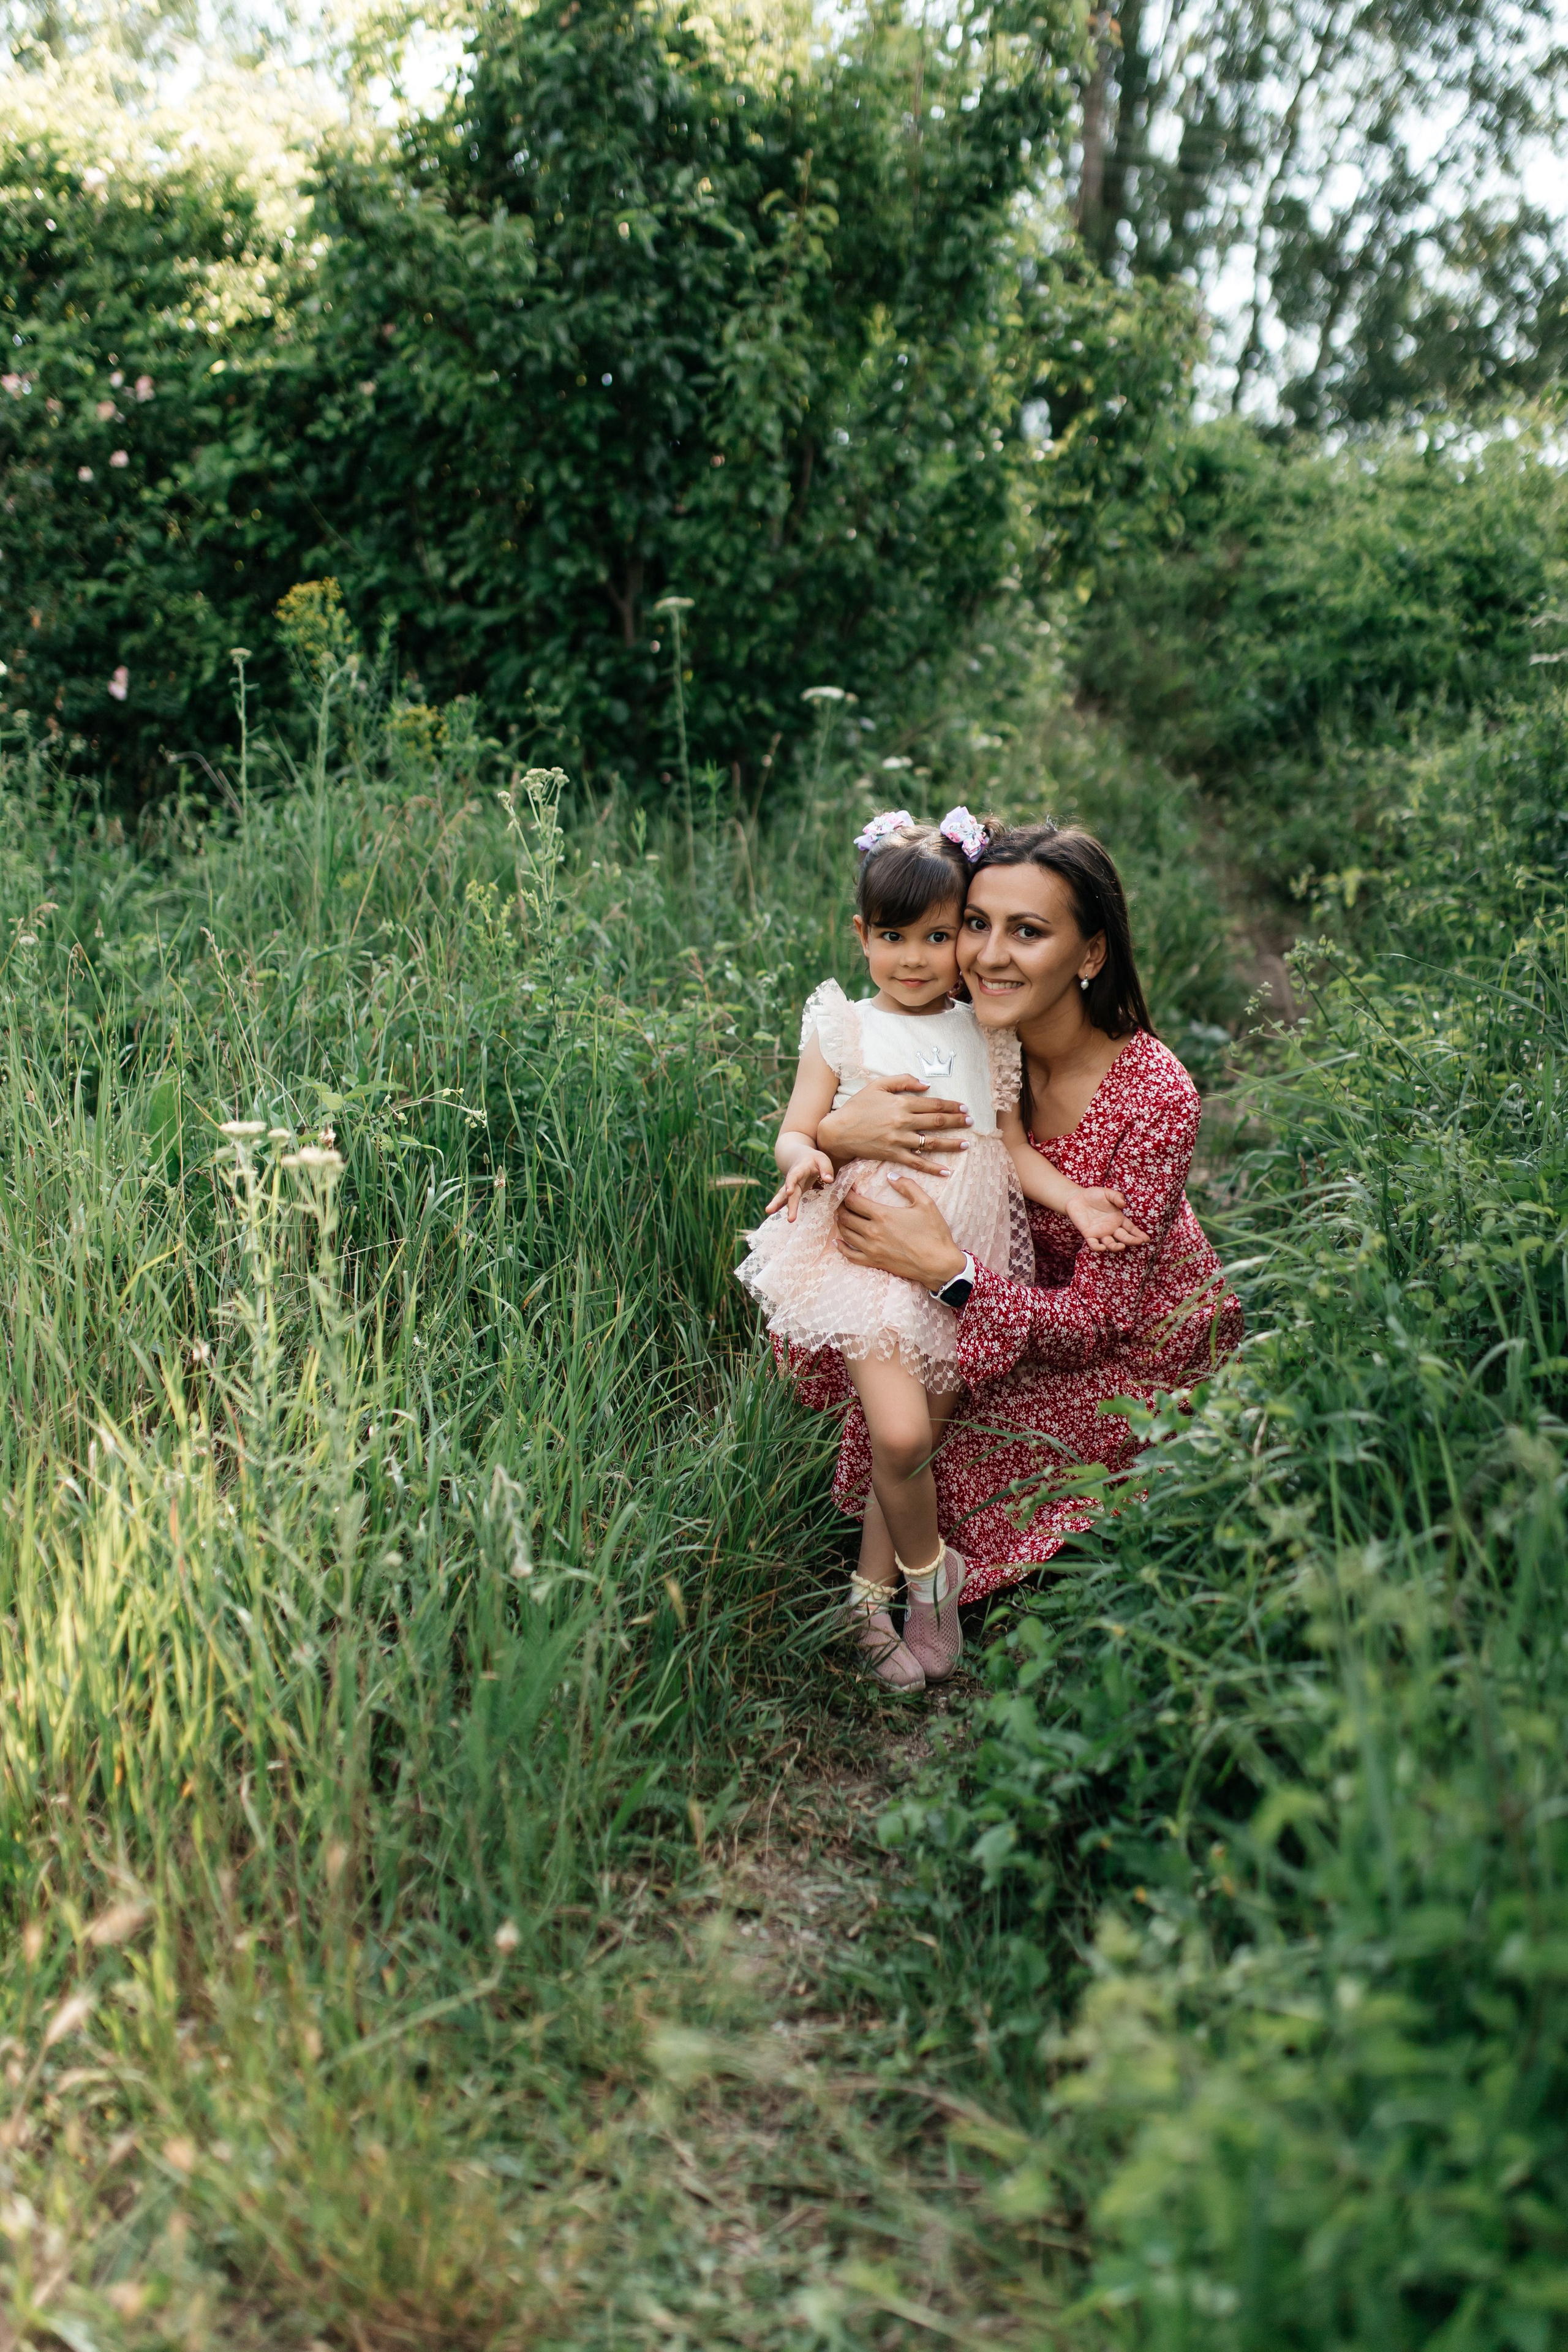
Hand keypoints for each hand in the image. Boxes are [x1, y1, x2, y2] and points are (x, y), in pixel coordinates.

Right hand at [765, 1148, 834, 1221]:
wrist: (799, 1156)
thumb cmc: (813, 1159)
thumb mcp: (822, 1159)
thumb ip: (826, 1168)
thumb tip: (829, 1180)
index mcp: (799, 1170)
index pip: (793, 1177)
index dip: (790, 1183)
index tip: (789, 1192)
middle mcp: (792, 1180)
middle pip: (786, 1191)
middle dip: (784, 1202)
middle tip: (778, 1213)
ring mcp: (791, 1187)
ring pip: (783, 1196)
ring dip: (777, 1204)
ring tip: (769, 1211)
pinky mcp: (792, 1193)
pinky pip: (785, 1200)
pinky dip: (779, 1206)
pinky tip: (773, 1213)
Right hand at [817, 1073, 972, 1176]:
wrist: (838, 1131)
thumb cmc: (857, 1107)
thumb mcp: (877, 1086)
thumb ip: (902, 1080)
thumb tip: (926, 1085)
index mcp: (901, 1103)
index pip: (933, 1104)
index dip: (951, 1106)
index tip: (964, 1107)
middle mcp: (903, 1122)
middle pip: (937, 1122)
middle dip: (956, 1122)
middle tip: (971, 1122)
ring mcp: (899, 1140)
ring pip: (931, 1143)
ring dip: (951, 1143)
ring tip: (966, 1144)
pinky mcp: (893, 1155)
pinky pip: (917, 1163)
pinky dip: (933, 1168)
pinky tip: (946, 1171)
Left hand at [835, 1175, 967, 1289]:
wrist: (939, 1264)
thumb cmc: (934, 1233)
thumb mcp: (926, 1203)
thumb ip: (907, 1186)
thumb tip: (891, 1176)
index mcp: (883, 1215)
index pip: (854, 1201)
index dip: (846, 1193)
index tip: (846, 1188)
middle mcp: (873, 1232)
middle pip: (845, 1217)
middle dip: (840, 1206)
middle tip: (841, 1201)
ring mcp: (871, 1249)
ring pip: (845, 1234)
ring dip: (840, 1223)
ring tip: (840, 1216)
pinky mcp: (874, 1262)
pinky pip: (850, 1255)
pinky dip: (841, 1248)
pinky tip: (837, 1242)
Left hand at [1066, 1185, 1148, 1253]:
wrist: (1076, 1198)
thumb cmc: (1093, 1195)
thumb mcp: (1106, 1193)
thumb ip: (1116, 1197)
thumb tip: (1123, 1204)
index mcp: (1118, 1219)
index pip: (1131, 1229)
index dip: (1138, 1234)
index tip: (1146, 1239)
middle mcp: (1111, 1228)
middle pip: (1124, 1237)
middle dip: (1132, 1240)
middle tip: (1139, 1242)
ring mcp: (1100, 1233)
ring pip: (1110, 1244)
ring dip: (1116, 1247)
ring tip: (1121, 1246)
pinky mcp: (1089, 1235)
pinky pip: (1094, 1244)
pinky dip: (1098, 1248)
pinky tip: (1102, 1248)